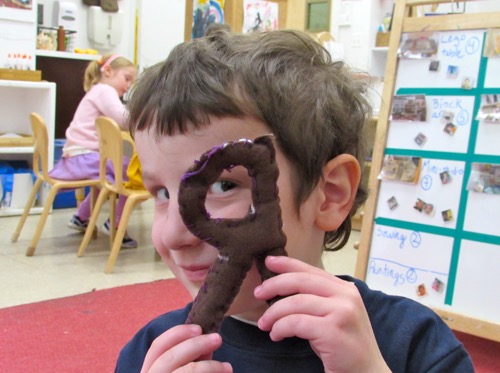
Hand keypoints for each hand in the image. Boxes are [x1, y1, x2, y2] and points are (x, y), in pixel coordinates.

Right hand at [140, 324, 232, 372]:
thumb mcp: (183, 368)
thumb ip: (191, 358)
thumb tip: (207, 344)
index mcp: (148, 370)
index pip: (157, 346)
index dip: (177, 333)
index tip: (198, 328)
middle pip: (169, 357)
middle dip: (195, 345)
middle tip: (218, 338)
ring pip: (185, 371)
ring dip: (209, 366)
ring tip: (227, 367)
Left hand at [254, 256, 389, 372]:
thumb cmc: (345, 347)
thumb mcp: (333, 315)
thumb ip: (316, 299)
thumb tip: (283, 286)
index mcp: (345, 289)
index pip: (311, 270)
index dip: (287, 263)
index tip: (268, 261)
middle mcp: (346, 296)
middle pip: (301, 281)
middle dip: (274, 285)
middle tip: (258, 293)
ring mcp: (342, 312)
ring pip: (296, 302)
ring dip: (274, 313)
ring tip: (264, 324)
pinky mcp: (333, 331)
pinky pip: (297, 323)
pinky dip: (281, 327)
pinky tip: (276, 335)